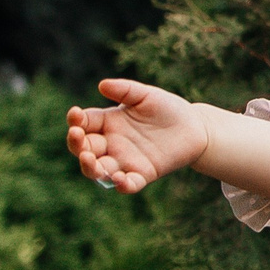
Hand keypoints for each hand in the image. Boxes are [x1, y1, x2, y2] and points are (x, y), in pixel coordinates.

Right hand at [65, 78, 209, 193]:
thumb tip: (102, 85)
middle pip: (84, 148)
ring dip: (90, 167)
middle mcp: (112, 144)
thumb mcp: (146, 95)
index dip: (75, 121)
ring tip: (88, 159)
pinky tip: (120, 179)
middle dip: (77, 144)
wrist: (194, 126)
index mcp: (108, 123)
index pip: (83, 123)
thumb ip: (125, 90)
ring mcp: (125, 161)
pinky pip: (128, 184)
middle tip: (77, 137)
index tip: (75, 115)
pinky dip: (122, 184)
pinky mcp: (144, 174)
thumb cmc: (167, 108)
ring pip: (99, 170)